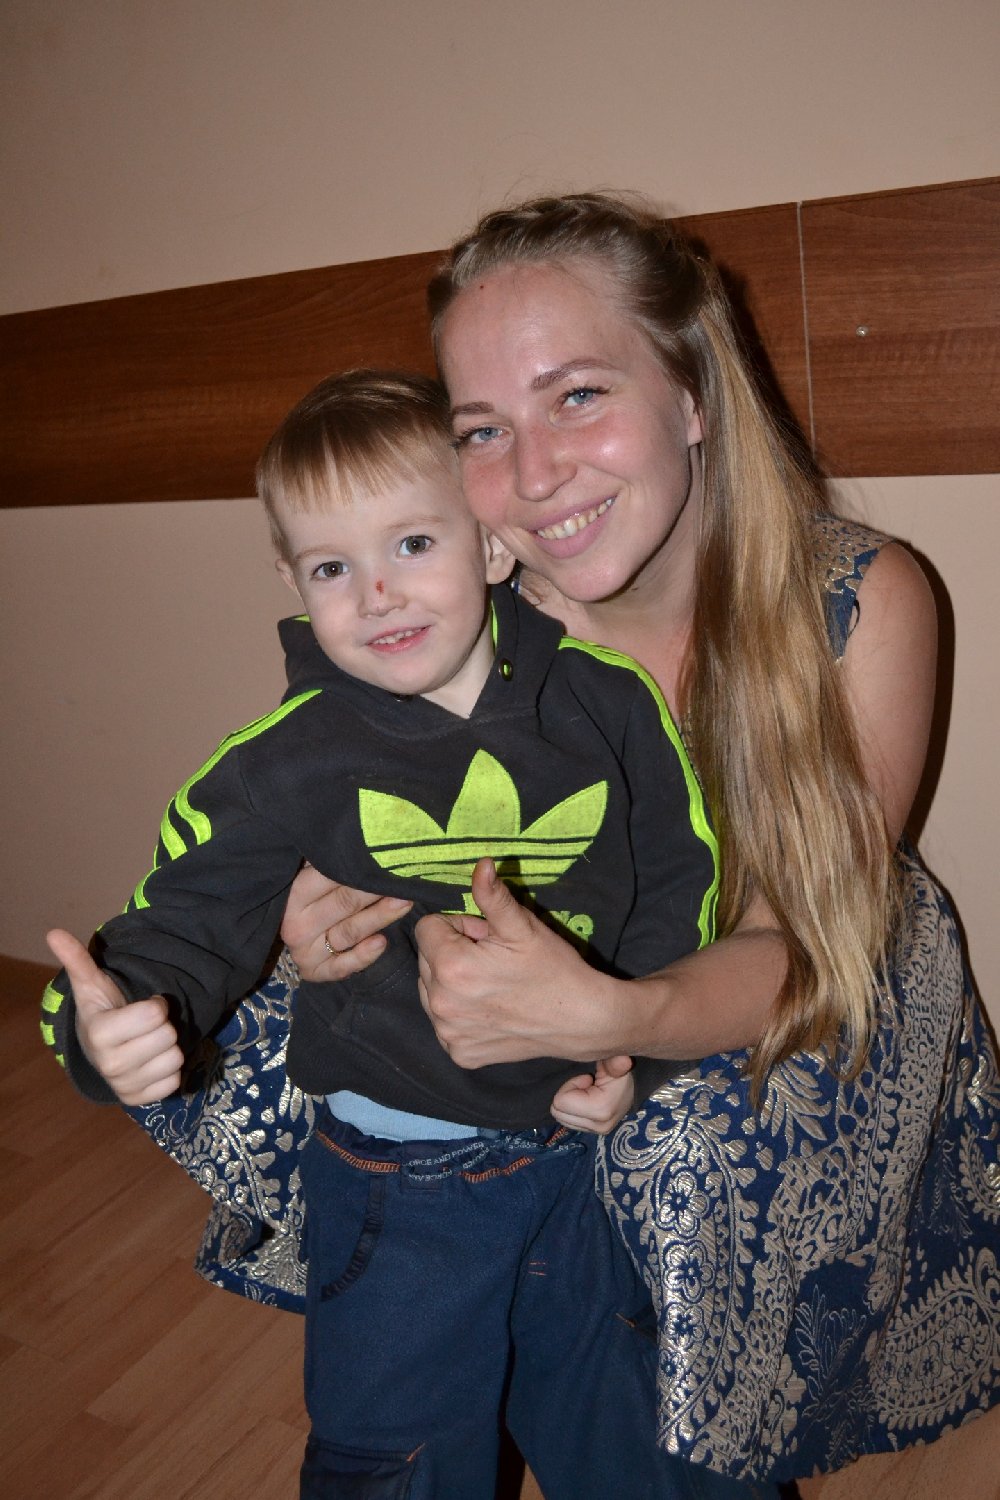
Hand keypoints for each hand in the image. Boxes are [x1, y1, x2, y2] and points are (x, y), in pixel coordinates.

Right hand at [46, 929, 183, 1105]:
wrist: (98, 1051)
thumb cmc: (102, 1012)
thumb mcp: (91, 985)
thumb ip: (78, 960)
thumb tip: (54, 932)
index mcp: (100, 1033)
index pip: (155, 1014)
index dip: (156, 1004)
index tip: (145, 1004)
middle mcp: (111, 1065)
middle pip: (168, 1036)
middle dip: (163, 1025)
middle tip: (147, 1025)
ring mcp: (125, 1086)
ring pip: (176, 1059)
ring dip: (169, 1047)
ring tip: (150, 1042)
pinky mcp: (140, 1101)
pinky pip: (175, 1081)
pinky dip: (169, 1070)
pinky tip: (152, 1062)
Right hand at [281, 864, 411, 982]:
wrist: (295, 932)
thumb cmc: (314, 896)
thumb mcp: (314, 874)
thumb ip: (332, 861)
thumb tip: (358, 837)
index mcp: (294, 895)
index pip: (329, 878)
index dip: (359, 869)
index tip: (386, 860)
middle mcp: (296, 925)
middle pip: (344, 904)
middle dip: (376, 892)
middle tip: (403, 880)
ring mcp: (304, 951)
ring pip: (349, 932)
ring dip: (379, 918)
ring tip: (405, 903)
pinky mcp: (314, 972)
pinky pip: (343, 966)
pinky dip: (363, 955)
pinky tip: (381, 942)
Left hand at [416, 858, 620, 1069]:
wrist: (581, 1019)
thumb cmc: (553, 967)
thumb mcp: (522, 926)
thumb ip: (492, 894)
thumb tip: (480, 863)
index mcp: (451, 966)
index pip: (427, 928)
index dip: (458, 926)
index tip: (486, 938)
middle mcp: (440, 1004)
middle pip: (427, 959)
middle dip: (453, 953)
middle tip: (493, 960)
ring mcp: (448, 1033)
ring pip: (431, 990)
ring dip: (453, 983)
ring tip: (492, 985)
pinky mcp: (459, 1053)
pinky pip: (444, 1022)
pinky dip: (461, 1014)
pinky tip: (491, 1010)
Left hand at [550, 1055, 635, 1133]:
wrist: (632, 1087)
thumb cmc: (619, 1073)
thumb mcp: (615, 1064)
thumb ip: (615, 1062)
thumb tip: (624, 1059)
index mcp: (601, 1110)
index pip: (561, 1101)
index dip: (572, 1085)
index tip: (587, 1079)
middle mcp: (598, 1126)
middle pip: (558, 1112)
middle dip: (569, 1095)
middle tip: (586, 1086)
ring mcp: (595, 1132)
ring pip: (561, 1117)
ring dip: (571, 1103)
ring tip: (587, 1094)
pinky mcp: (592, 1133)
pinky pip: (567, 1121)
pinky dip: (573, 1110)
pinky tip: (587, 1101)